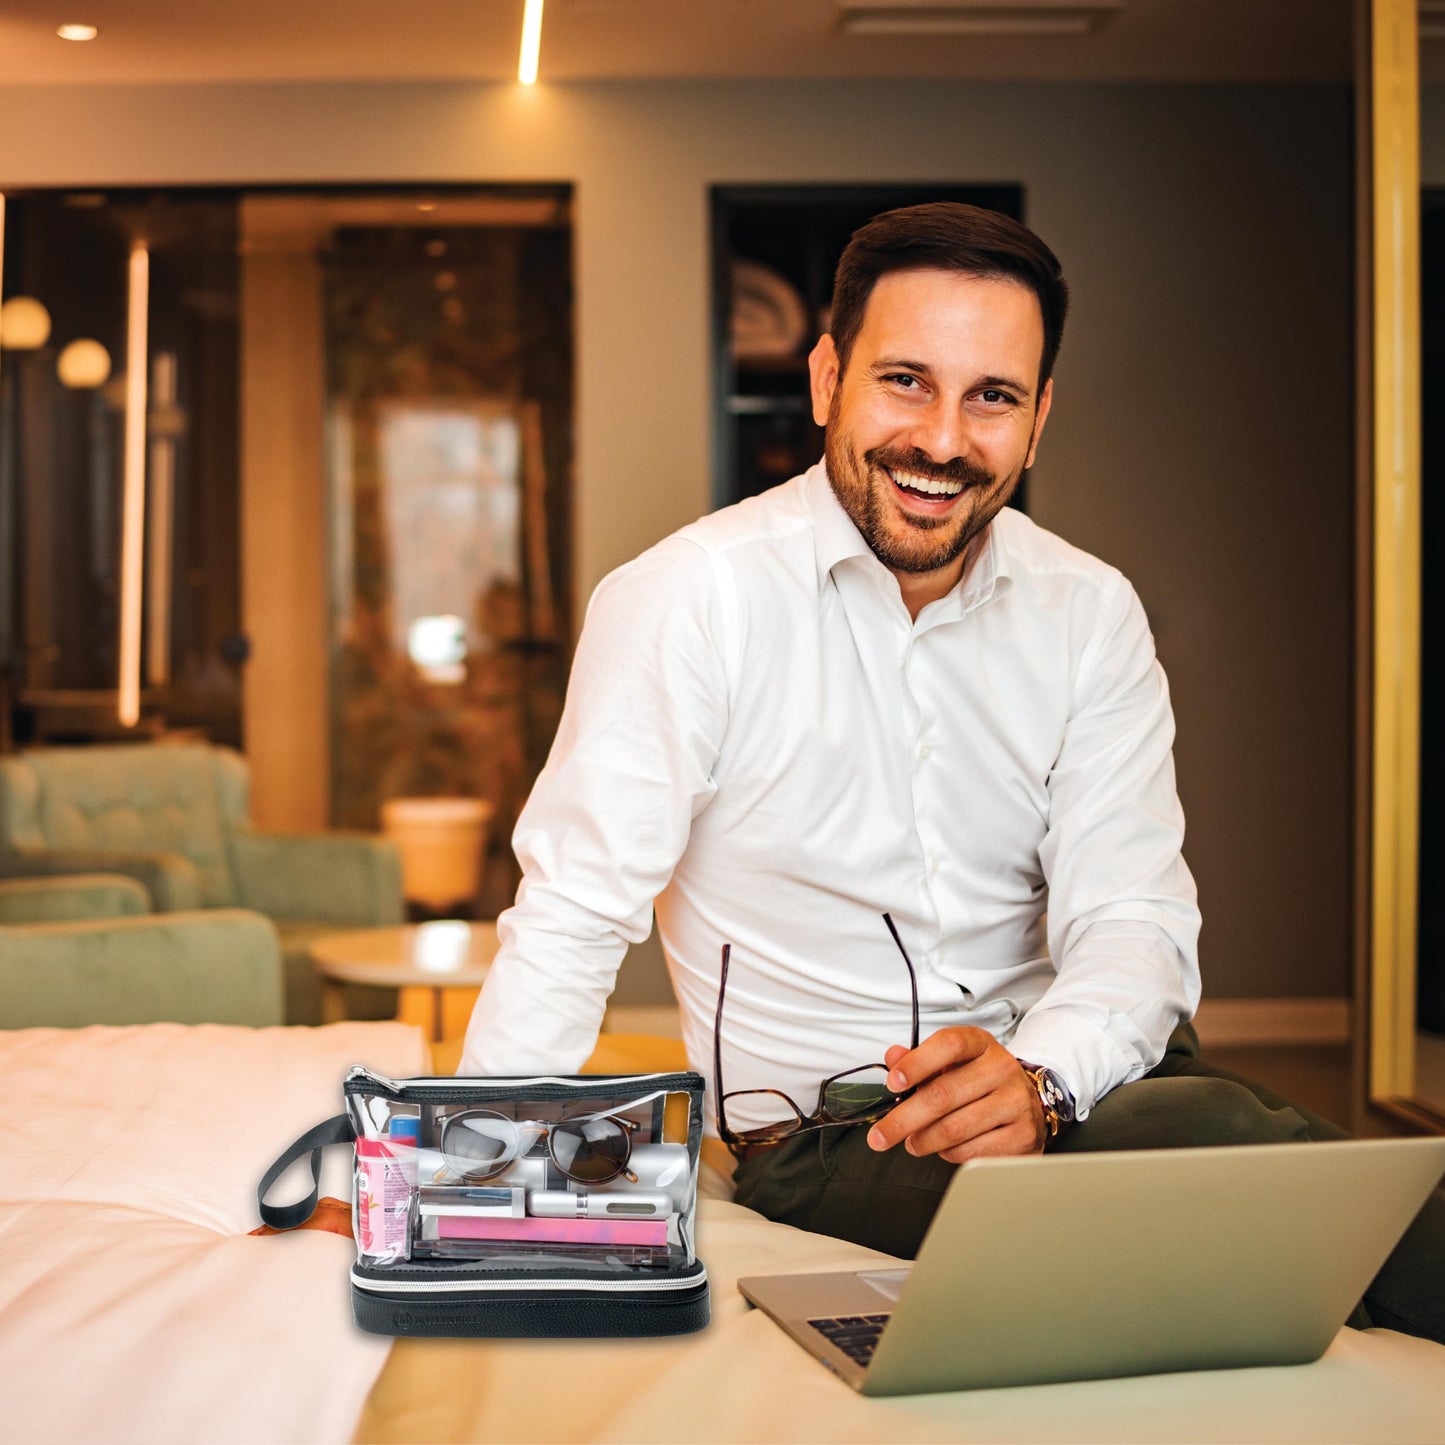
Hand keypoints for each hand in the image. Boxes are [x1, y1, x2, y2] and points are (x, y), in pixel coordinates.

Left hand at [865, 1027, 1045, 1163]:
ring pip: (954, 1129)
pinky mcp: (1022, 1135)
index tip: (892, 1082)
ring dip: (924, 1140)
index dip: (916, 1063)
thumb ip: (919, 1060)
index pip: (948, 1044)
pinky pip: (972, 1152)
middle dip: (903, 1119)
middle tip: (880, 1136)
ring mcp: (1015, 1102)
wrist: (1027, 1103)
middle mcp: (1001, 1068)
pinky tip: (945, 1148)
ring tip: (913, 1142)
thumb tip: (893, 1056)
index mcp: (981, 1044)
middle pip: (943, 1094)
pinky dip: (949, 1154)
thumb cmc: (981, 1082)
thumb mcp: (953, 1063)